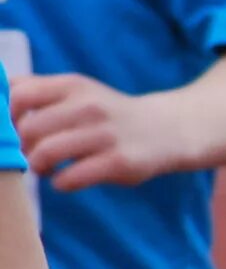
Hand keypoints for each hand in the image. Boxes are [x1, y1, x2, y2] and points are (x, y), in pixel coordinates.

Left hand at [11, 75, 195, 190]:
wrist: (167, 129)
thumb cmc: (109, 114)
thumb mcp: (78, 91)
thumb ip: (37, 90)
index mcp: (74, 86)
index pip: (19, 95)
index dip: (6, 117)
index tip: (14, 130)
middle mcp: (90, 106)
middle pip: (28, 129)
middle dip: (22, 148)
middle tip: (31, 154)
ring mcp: (105, 135)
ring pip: (45, 153)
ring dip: (37, 166)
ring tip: (45, 168)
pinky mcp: (118, 162)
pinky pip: (69, 178)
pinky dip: (60, 182)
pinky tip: (67, 179)